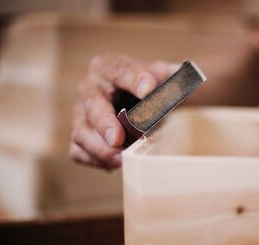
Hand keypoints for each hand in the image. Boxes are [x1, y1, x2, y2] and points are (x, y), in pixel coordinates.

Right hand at [70, 54, 177, 168]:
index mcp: (108, 66)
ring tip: (121, 159)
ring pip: (81, 131)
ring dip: (100, 148)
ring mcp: (81, 114)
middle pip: (92, 104)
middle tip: (117, 138)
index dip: (133, 80)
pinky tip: (114, 165)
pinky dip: (95, 160)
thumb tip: (180, 80)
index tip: (149, 91)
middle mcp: (89, 88)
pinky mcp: (81, 137)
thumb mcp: (163, 77)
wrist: (144, 104)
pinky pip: (79, 151)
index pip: (118, 70)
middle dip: (104, 122)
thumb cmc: (151, 89)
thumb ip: (172, 76)